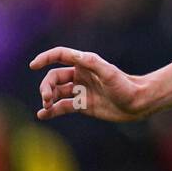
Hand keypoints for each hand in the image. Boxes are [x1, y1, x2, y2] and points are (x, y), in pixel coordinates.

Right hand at [29, 48, 149, 121]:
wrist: (138, 103)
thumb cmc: (126, 86)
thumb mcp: (110, 74)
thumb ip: (93, 64)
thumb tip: (76, 56)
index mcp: (85, 64)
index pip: (61, 55)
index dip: (46, 58)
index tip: (33, 65)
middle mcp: (80, 75)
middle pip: (54, 77)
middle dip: (46, 86)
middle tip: (46, 98)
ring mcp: (80, 90)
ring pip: (56, 92)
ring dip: (47, 98)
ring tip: (46, 106)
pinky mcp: (82, 105)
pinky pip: (62, 106)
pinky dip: (51, 111)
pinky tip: (43, 115)